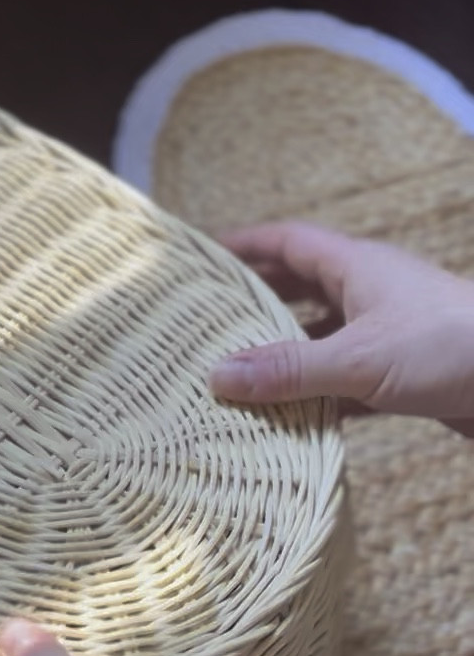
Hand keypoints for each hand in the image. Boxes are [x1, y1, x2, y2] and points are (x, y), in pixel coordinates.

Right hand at [211, 222, 473, 434]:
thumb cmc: (451, 348)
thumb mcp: (357, 360)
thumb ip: (288, 370)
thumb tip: (218, 375)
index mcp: (358, 268)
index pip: (290, 242)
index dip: (247, 245)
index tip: (207, 255)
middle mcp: (373, 292)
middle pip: (304, 285)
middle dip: (259, 298)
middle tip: (213, 316)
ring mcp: (392, 331)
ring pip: (326, 333)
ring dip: (288, 349)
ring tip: (241, 369)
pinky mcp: (408, 371)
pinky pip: (350, 376)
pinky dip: (320, 391)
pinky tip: (296, 413)